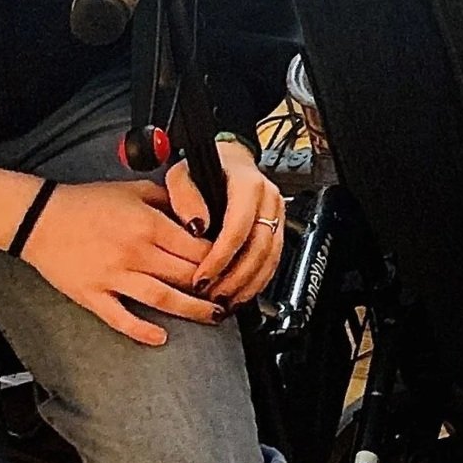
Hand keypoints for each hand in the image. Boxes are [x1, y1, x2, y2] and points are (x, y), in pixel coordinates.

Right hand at [19, 178, 217, 345]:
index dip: (220, 259)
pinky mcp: (92, 295)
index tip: (232, 265)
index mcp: (149, 225)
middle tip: (232, 294)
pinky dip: (141, 330)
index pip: (198, 247)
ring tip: (212, 316)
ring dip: (191, 310)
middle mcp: (136, 252)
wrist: (39, 217)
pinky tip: (161, 337)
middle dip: (214, 287)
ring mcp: (114, 276)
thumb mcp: (135, 190)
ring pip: (162, 298)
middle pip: (186, 275)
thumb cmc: (87, 203)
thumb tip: (200, 211)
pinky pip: (120, 318)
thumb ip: (170, 199)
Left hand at [168, 140, 285, 309]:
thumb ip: (185, 196)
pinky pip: (274, 259)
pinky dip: (258, 281)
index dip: (220, 256)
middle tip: (212, 295)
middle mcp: (268, 199)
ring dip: (247, 283)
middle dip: (234, 277)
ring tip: (224, 300)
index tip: (202, 277)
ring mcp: (277, 214)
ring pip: (270, 257)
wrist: (230, 161)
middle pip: (258, 247)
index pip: (238, 227)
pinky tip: (241, 294)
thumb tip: (195, 225)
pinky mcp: (279, 227)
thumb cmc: (206, 168)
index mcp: (248, 184)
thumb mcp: (184, 174)